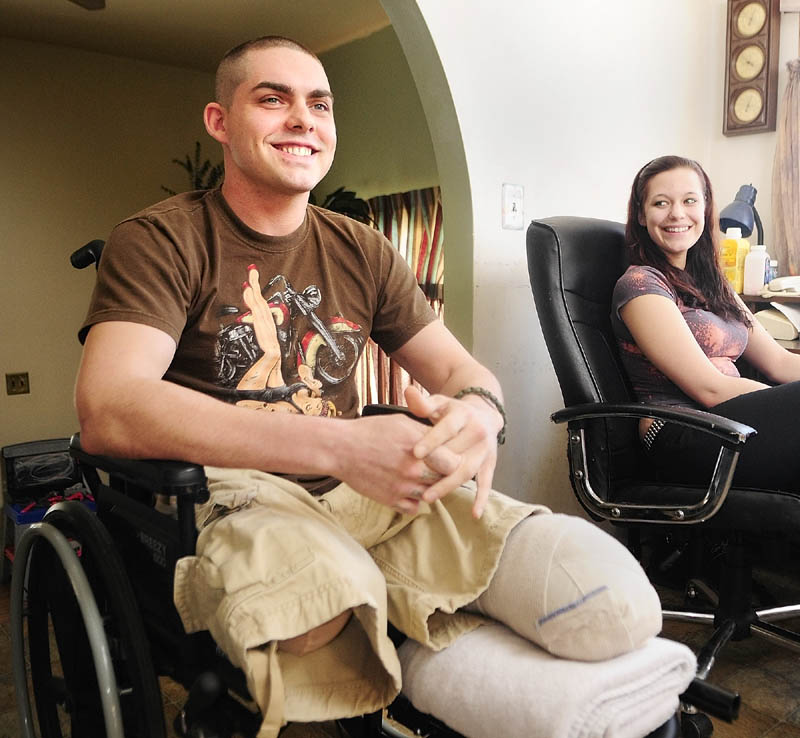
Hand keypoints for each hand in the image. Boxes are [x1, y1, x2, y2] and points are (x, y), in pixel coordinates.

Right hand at [336, 412, 461, 515]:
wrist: (341, 449)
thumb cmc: (371, 431)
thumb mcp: (402, 422)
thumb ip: (425, 432)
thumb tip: (445, 438)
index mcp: (420, 448)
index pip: (454, 464)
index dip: (454, 461)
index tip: (449, 458)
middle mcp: (414, 470)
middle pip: (444, 481)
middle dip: (443, 475)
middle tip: (437, 469)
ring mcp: (403, 487)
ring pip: (430, 495)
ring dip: (429, 488)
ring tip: (420, 478)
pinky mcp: (391, 500)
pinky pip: (414, 509)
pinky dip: (414, 502)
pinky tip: (408, 490)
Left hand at [404, 385, 500, 518]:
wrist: (484, 413)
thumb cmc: (452, 411)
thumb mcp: (439, 403)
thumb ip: (422, 402)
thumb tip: (408, 392)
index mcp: (463, 416)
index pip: (447, 429)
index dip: (432, 441)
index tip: (416, 453)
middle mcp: (477, 432)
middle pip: (456, 454)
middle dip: (436, 468)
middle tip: (416, 481)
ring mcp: (485, 450)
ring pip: (467, 470)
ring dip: (449, 485)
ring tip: (428, 496)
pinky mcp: (490, 463)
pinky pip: (487, 482)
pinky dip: (482, 499)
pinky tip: (475, 514)